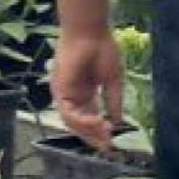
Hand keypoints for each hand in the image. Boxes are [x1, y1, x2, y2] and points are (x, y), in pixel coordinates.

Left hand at [52, 26, 126, 151]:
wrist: (91, 31)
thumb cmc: (102, 49)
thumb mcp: (112, 81)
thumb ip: (113, 102)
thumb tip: (118, 122)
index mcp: (85, 93)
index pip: (90, 118)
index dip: (101, 131)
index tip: (113, 143)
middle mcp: (73, 95)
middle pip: (80, 124)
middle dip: (94, 137)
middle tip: (108, 148)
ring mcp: (64, 93)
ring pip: (73, 122)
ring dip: (89, 131)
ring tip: (106, 135)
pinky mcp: (59, 89)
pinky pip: (68, 112)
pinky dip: (82, 120)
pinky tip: (98, 123)